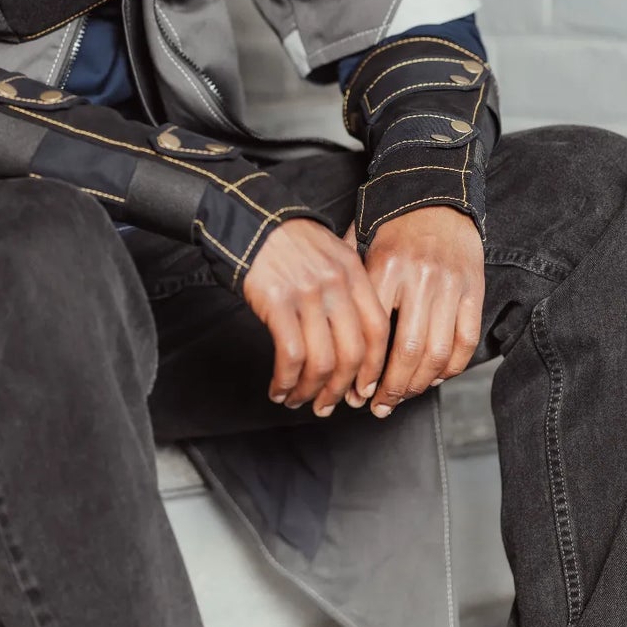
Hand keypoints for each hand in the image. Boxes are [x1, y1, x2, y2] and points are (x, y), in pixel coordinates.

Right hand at [243, 218, 389, 416]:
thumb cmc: (288, 241)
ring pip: (321, 361)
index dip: (373, 368)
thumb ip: (348, 287)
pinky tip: (278, 389)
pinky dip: (286, 381)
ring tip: (299, 401)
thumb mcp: (330, 253)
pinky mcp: (277, 302)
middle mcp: (335, 284)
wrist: (249, 220)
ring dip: (311, 391)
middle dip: (341, 389)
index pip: (376, 330)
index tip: (364, 390)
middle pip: (352, 353)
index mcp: (352, 272)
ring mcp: (306, 293)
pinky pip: (290, 355)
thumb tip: (358, 340)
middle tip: (329, 406)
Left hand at [346, 206, 483, 417]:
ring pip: (439, 354)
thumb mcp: (361, 245)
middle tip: (378, 407)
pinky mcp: (475, 289)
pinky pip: (465, 342)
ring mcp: (452, 285)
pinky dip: (450, 368)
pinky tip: (433, 379)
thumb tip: (326, 336)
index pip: (375, 333)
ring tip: (403, 398)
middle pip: (409, 351)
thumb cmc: (392, 225)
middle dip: (392, 389)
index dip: (366, 371)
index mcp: (387, 266)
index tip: (356, 392)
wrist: (437, 196)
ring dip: (420, 386)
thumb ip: (348, 283)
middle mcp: (421, 277)